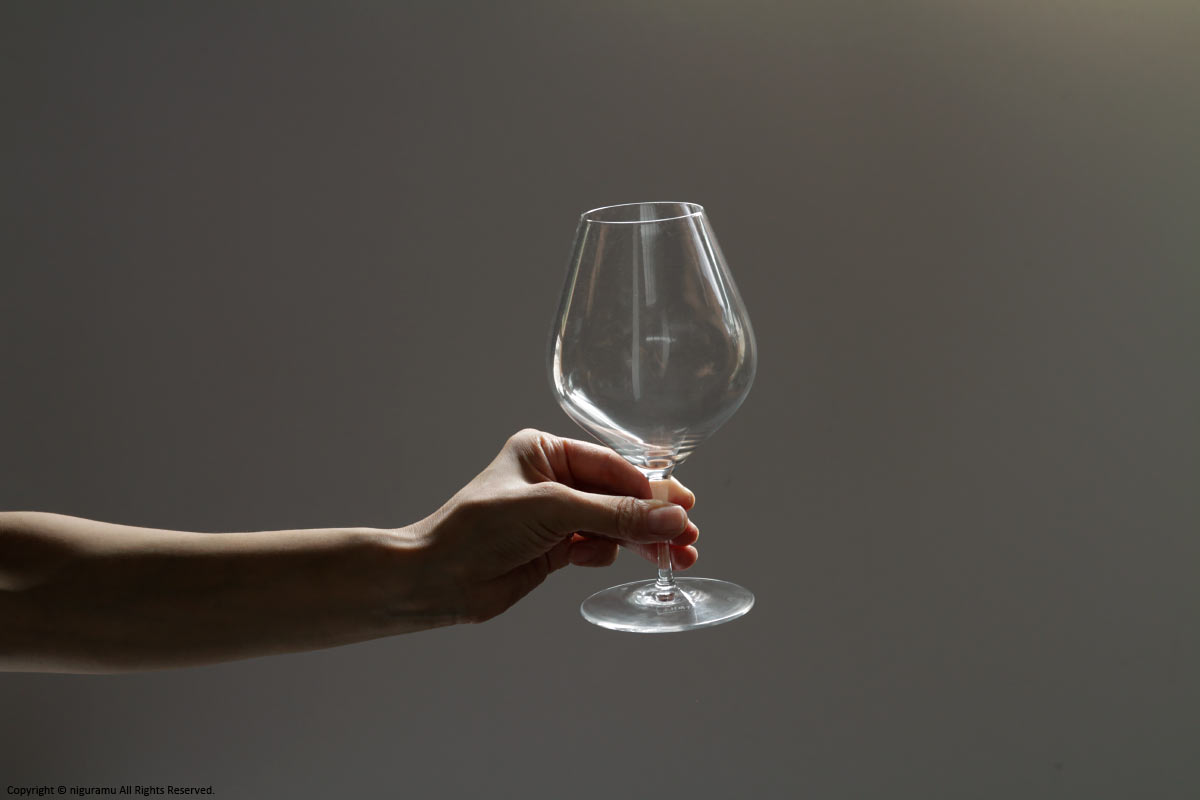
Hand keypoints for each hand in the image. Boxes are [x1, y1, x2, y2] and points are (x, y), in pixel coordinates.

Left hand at [406, 429, 698, 623]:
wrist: (437, 580)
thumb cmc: (478, 529)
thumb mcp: (553, 511)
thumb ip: (615, 515)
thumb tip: (671, 517)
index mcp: (545, 452)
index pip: (612, 466)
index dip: (650, 488)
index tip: (684, 506)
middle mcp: (552, 480)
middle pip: (618, 496)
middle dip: (652, 517)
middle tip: (687, 536)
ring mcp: (553, 517)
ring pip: (612, 525)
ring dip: (640, 540)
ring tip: (676, 558)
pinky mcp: (553, 551)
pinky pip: (596, 547)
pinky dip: (606, 554)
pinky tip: (599, 560)